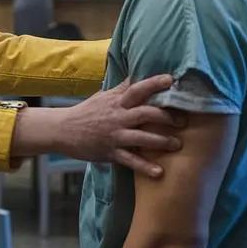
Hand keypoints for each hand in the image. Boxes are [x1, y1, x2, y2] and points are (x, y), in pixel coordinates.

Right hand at [60, 75, 183, 175]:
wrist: (63, 130)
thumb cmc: (87, 111)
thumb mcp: (104, 96)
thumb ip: (123, 88)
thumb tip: (139, 74)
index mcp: (117, 101)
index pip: (137, 88)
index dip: (154, 83)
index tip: (171, 79)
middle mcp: (117, 116)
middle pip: (145, 113)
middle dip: (166, 117)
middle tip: (183, 121)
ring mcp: (114, 135)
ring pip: (141, 138)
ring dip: (162, 141)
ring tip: (178, 145)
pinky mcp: (110, 152)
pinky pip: (130, 161)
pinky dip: (145, 167)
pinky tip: (159, 173)